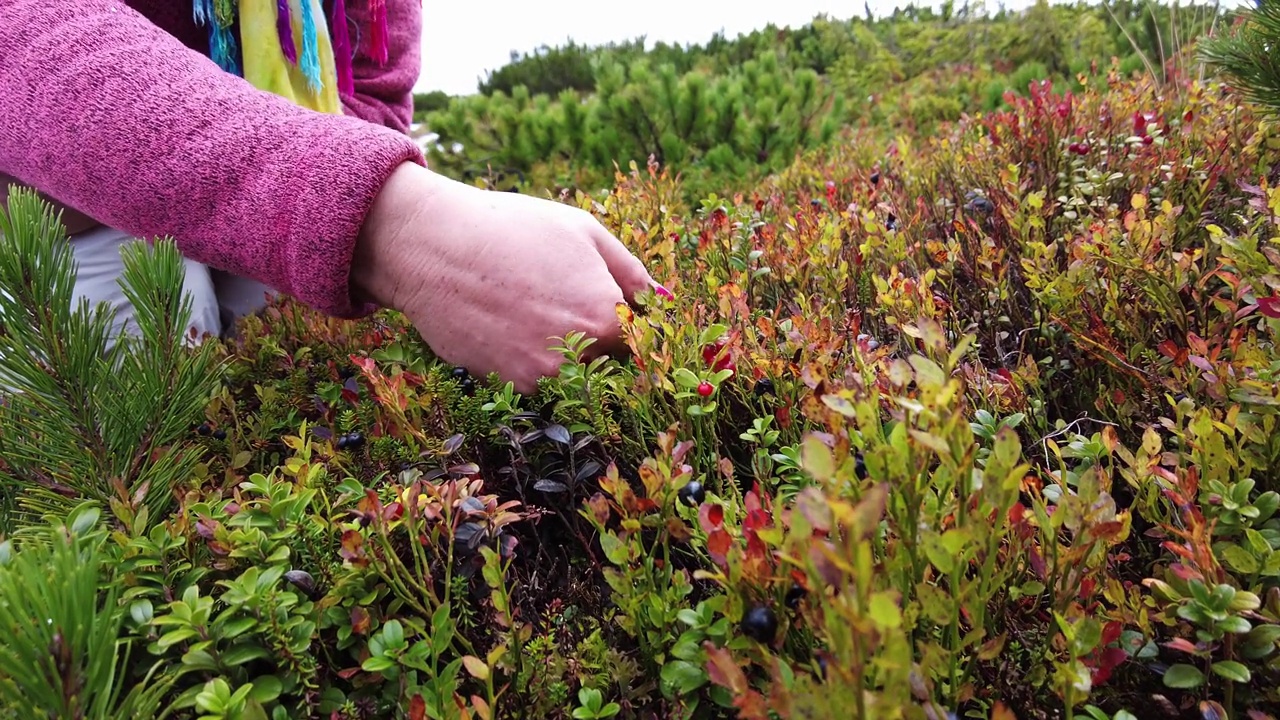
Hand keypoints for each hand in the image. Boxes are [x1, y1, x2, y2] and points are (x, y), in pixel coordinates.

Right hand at [352, 163, 656, 393]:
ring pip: (573, 373)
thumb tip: (663, 301)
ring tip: (532, 308)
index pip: (643, 342)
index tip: (619, 314)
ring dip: (565, 351)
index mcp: (607, 318)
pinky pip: (538, 379)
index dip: (633, 326)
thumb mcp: (583, 232)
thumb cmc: (511, 229)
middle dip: (600, 340)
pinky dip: (531, 357)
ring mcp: (542, 379)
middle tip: (563, 304)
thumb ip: (631, 272)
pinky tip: (509, 322)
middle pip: (610, 362)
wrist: (431, 248)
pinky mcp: (508, 387)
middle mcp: (580, 358)